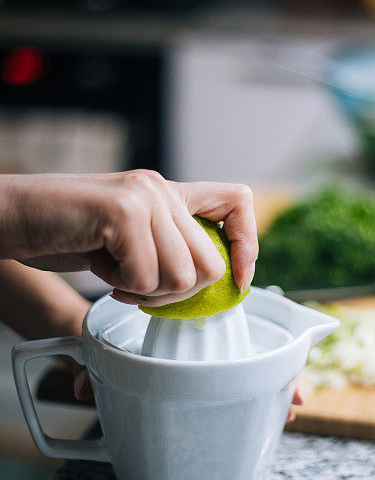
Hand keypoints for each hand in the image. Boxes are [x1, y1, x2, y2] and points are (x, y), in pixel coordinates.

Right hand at [0, 171, 257, 306]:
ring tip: (118, 275)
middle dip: (178, 292)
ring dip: (148, 292)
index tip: (237, 280)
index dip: (247, 246)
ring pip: (182, 276)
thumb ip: (166, 249)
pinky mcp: (123, 212)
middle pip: (211, 263)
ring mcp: (144, 197)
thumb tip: (207, 282)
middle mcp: (162, 188)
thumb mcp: (128, 241)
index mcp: (169, 192)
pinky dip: (124, 288)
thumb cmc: (65, 234)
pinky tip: (103, 269)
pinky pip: (146, 277)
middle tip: (141, 287)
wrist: (12, 218)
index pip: (238, 202)